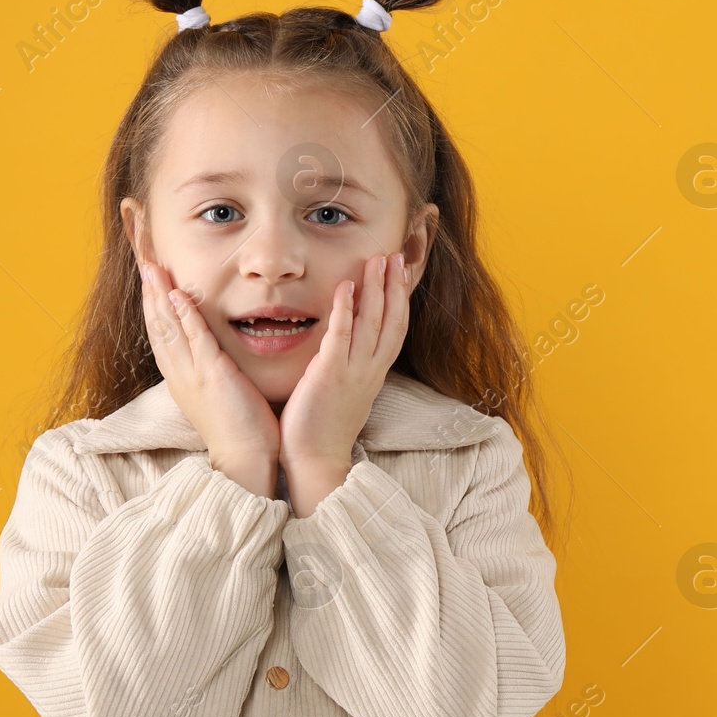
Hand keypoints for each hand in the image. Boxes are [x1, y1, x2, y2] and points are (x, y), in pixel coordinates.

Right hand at [136, 248, 280, 485]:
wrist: (244, 460)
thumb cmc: (238, 428)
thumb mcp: (218, 391)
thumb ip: (211, 368)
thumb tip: (211, 350)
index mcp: (181, 377)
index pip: (161, 333)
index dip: (154, 304)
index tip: (150, 278)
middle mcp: (179, 373)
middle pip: (157, 325)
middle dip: (150, 292)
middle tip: (144, 261)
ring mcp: (192, 375)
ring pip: (168, 328)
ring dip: (160, 296)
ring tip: (153, 268)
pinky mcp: (212, 376)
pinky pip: (195, 340)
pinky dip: (185, 317)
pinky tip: (179, 295)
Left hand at [278, 251, 410, 470]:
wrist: (315, 460)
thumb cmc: (323, 428)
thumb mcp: (346, 392)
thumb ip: (350, 367)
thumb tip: (348, 347)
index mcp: (374, 374)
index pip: (395, 330)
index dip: (400, 300)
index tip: (400, 273)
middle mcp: (370, 371)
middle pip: (392, 321)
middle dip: (395, 287)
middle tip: (395, 256)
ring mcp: (353, 373)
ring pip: (373, 324)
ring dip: (376, 290)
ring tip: (377, 260)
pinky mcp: (330, 376)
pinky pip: (341, 337)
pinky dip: (346, 311)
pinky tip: (345, 287)